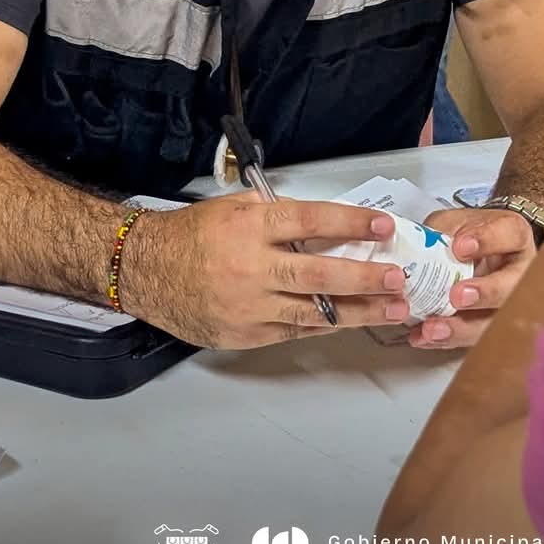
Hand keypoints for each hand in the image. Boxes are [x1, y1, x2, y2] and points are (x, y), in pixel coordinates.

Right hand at [119, 194, 412, 349]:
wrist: (145, 270)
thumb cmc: (193, 235)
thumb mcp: (234, 208)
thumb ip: (278, 216)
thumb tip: (328, 224)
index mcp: (250, 226)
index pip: (310, 222)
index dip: (350, 222)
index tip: (383, 225)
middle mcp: (251, 267)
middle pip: (318, 274)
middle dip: (364, 278)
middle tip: (399, 279)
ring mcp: (248, 306)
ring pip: (313, 312)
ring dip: (358, 312)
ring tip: (393, 309)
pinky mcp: (244, 335)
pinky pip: (294, 331)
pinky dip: (324, 325)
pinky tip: (350, 321)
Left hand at [408, 207, 537, 348]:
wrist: (469, 252)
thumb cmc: (467, 235)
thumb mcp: (453, 222)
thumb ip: (442, 233)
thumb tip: (421, 252)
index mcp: (513, 236)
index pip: (511, 235)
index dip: (488, 241)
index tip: (460, 246)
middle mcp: (519, 272)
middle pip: (513, 287)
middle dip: (485, 294)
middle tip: (457, 296)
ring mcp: (506, 303)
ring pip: (495, 321)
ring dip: (463, 328)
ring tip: (433, 328)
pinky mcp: (487, 325)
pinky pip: (472, 338)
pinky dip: (445, 340)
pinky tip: (424, 337)